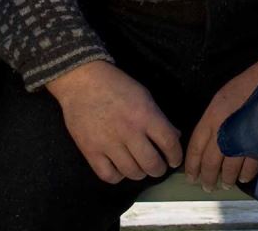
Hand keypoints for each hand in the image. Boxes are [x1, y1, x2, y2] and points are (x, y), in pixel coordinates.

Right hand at [46, 60, 182, 183]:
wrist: (81, 81)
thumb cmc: (116, 85)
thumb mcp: (144, 95)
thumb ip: (159, 118)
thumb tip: (174, 136)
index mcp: (145, 115)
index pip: (169, 143)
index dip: (176, 156)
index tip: (174, 161)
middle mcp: (129, 132)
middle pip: (152, 164)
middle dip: (159, 169)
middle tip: (157, 167)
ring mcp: (108, 143)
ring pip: (132, 173)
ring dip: (140, 173)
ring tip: (139, 167)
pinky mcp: (90, 151)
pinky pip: (109, 175)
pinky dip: (118, 176)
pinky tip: (119, 168)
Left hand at [184, 56, 257, 189]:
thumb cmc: (245, 85)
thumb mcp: (220, 99)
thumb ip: (212, 121)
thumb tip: (207, 142)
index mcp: (211, 118)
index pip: (196, 148)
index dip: (192, 165)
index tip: (191, 177)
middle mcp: (223, 131)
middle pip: (211, 162)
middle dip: (208, 177)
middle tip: (207, 186)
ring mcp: (242, 139)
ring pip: (229, 168)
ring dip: (226, 179)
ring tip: (225, 184)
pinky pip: (250, 166)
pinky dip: (245, 175)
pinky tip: (243, 178)